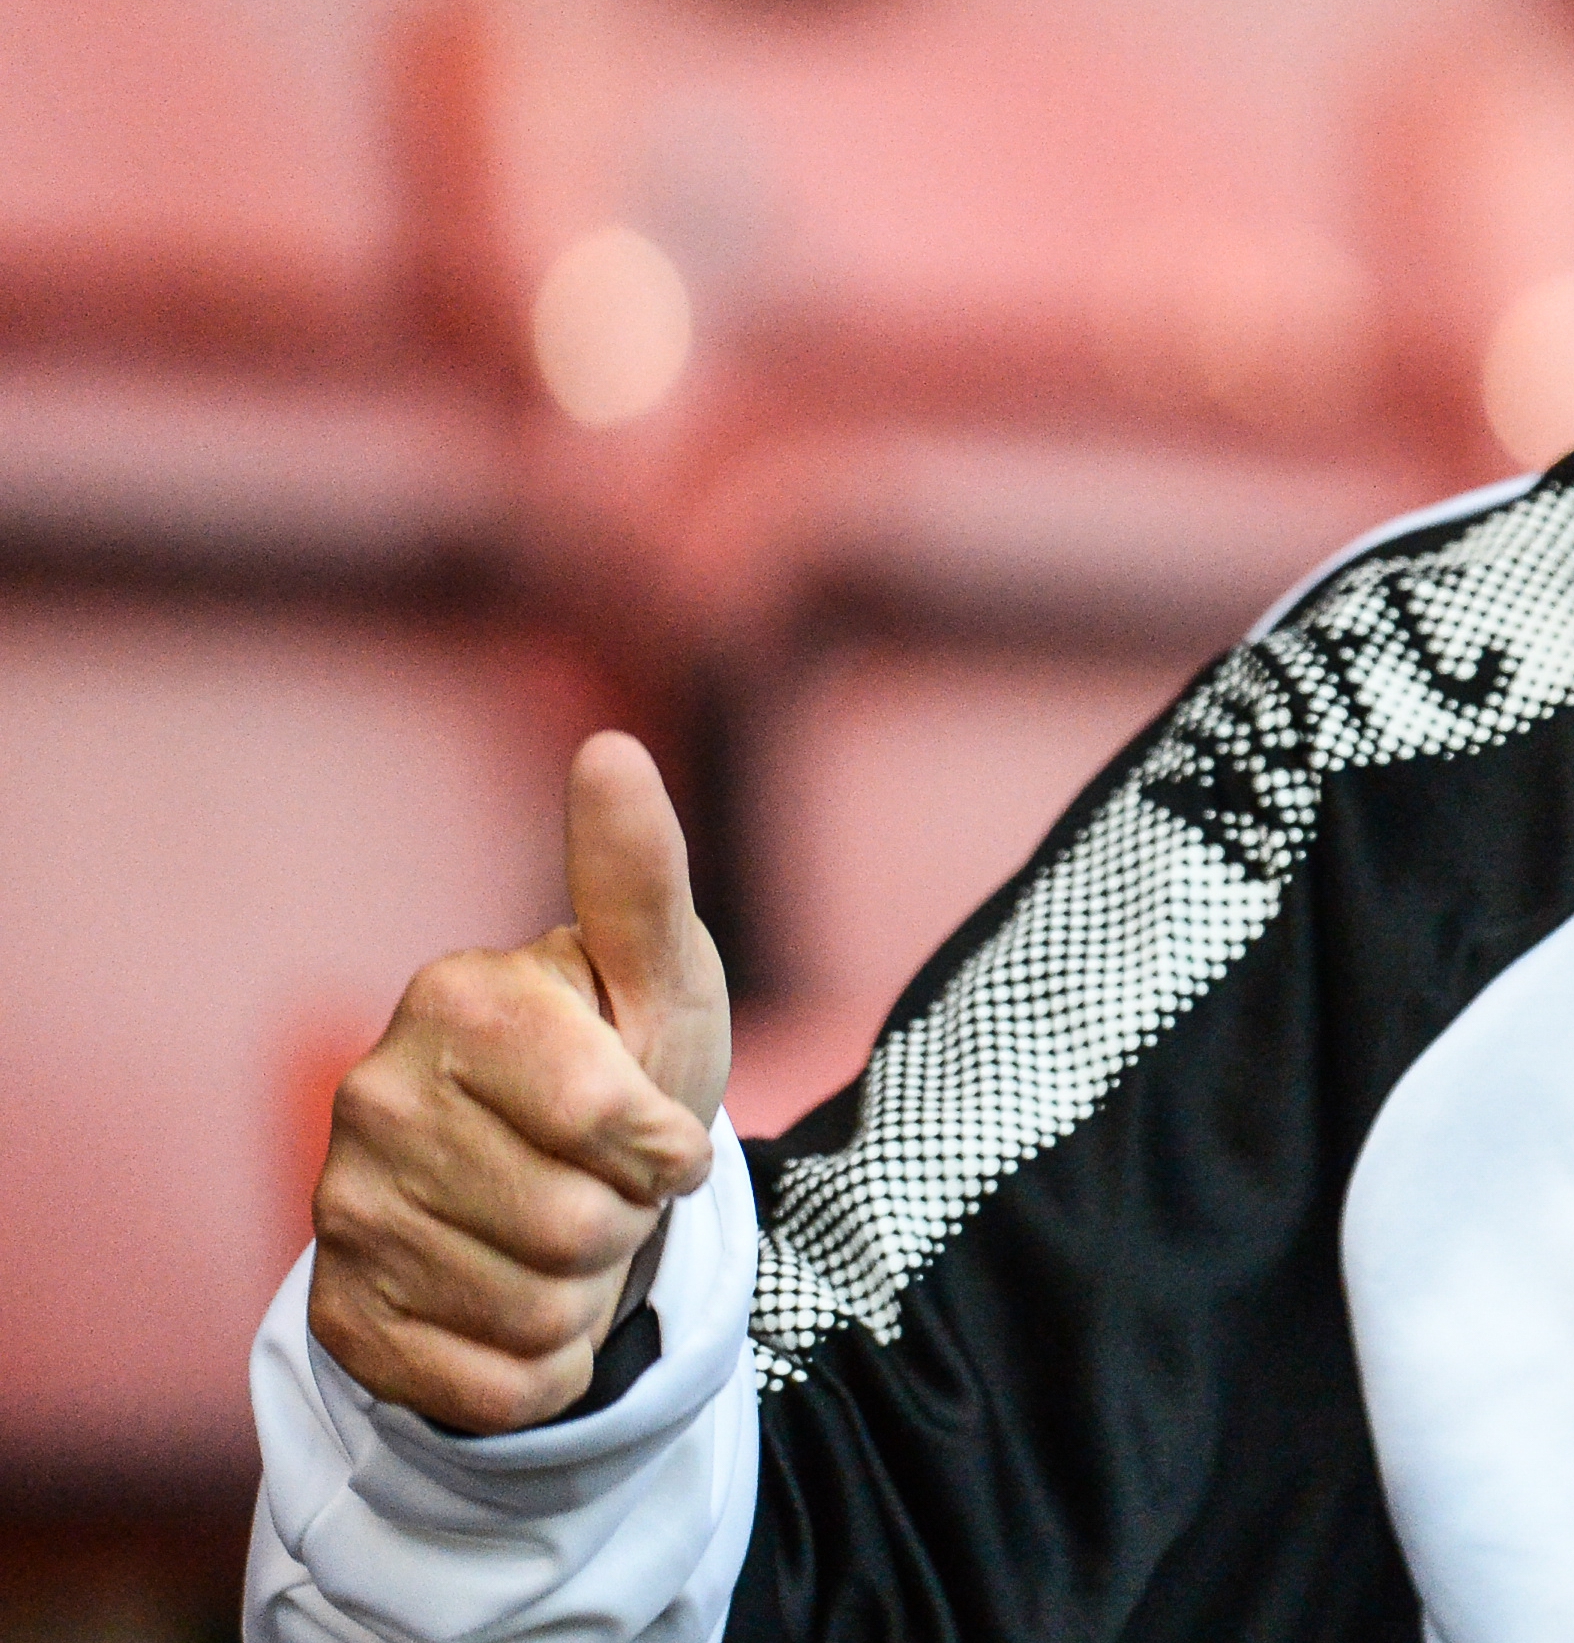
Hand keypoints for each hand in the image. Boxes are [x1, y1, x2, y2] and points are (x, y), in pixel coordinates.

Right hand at [306, 731, 733, 1433]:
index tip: (658, 1127)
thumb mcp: (658, 977)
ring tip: (560, 1237)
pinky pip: (492, 1388)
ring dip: (586, 1293)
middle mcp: (371, 1097)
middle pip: (578, 1230)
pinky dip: (539, 1366)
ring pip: (539, 1314)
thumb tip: (611, 751)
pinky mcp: (340, 1316)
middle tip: (601, 1186)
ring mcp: (340, 1211)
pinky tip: (515, 1303)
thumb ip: (639, 878)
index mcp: (456, 998)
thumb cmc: (624, 1060)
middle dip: (625, 1221)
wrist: (553, 1190)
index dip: (668, 1146)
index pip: (618, 1124)